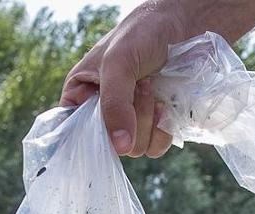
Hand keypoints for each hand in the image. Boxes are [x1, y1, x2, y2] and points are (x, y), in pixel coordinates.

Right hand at [60, 0, 187, 157]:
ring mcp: (129, 121)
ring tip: (152, 87)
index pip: (72, 134)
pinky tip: (165, 104)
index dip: (87, 139)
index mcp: (80, 97)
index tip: (107, 127)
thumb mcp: (118, 64)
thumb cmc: (140, 34)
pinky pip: (155, 148)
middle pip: (109, 145)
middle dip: (129, 117)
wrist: (181, 23)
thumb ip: (114, 104)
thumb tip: (120, 147)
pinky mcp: (154, 125)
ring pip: (134, 148)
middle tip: (139, 85)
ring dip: (147, 120)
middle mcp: (103, 113)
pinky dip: (162, 130)